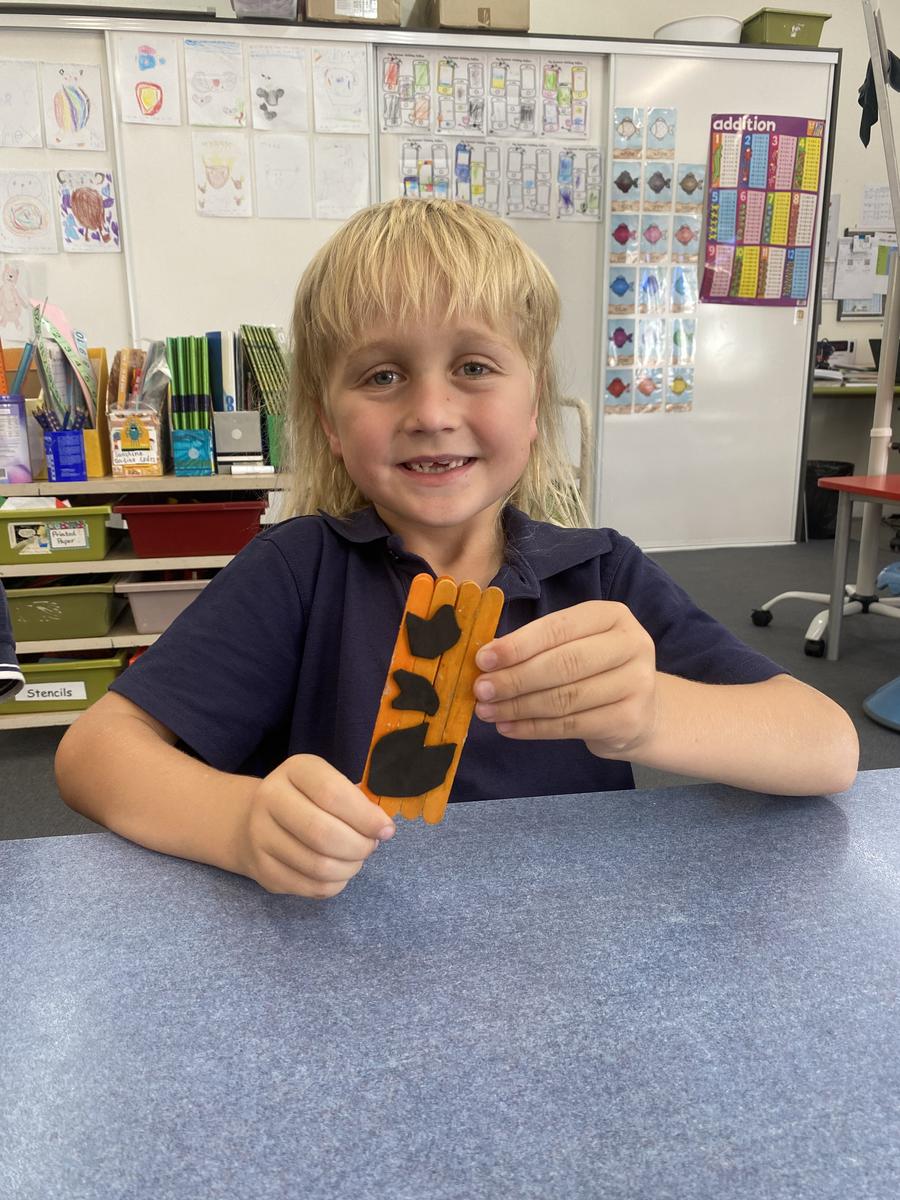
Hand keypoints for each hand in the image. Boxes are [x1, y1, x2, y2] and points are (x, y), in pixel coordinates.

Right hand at [237, 755, 395, 898]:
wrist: (253, 819)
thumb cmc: (308, 799)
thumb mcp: (329, 783)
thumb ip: (357, 802)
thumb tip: (383, 829)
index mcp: (295, 770)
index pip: (333, 793)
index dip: (366, 816)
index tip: (387, 830)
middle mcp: (270, 798)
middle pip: (323, 833)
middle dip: (358, 846)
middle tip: (370, 847)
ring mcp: (260, 836)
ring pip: (317, 865)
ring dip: (349, 867)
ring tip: (355, 859)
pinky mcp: (262, 869)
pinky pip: (309, 886)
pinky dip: (335, 884)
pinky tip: (338, 872)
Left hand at [472, 601, 657, 756]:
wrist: (641, 711)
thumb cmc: (595, 670)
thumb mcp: (574, 645)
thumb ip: (538, 647)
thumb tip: (487, 658)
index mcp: (612, 616)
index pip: (558, 629)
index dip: (518, 645)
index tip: (483, 659)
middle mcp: (631, 645)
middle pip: (563, 664)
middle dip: (515, 678)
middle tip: (481, 689)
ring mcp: (636, 684)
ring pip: (564, 698)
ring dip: (518, 706)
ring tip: (487, 711)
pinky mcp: (629, 720)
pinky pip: (571, 725)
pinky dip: (533, 728)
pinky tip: (508, 728)